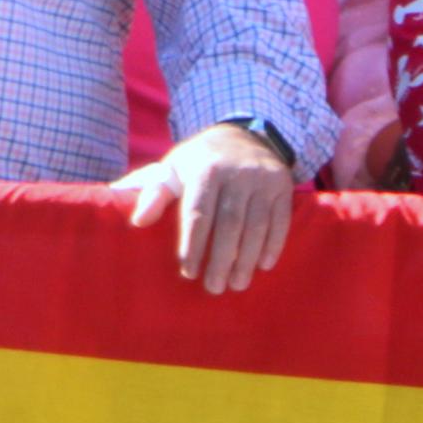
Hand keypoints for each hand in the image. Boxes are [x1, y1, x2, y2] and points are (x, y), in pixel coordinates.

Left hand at [122, 121, 295, 294]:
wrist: (243, 134)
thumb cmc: (200, 162)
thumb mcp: (173, 169)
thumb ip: (154, 193)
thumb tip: (139, 221)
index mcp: (206, 169)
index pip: (199, 214)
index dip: (193, 245)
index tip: (188, 272)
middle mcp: (237, 172)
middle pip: (230, 223)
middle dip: (221, 260)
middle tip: (214, 288)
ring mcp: (264, 178)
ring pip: (257, 225)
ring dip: (247, 259)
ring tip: (237, 284)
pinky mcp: (284, 185)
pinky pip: (280, 219)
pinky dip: (274, 244)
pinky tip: (263, 265)